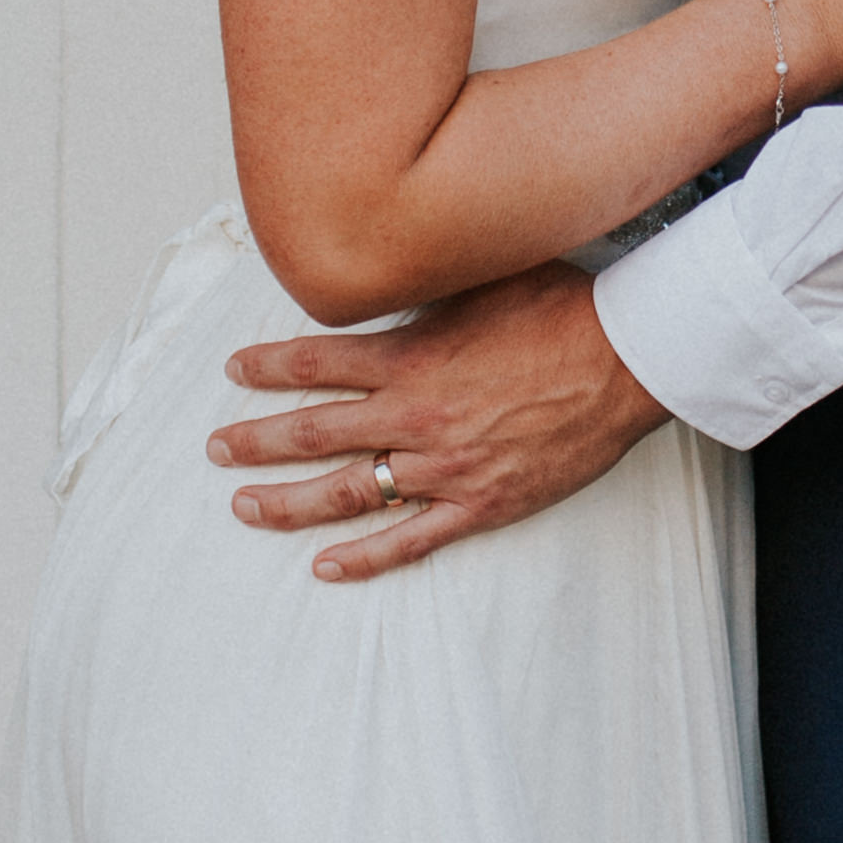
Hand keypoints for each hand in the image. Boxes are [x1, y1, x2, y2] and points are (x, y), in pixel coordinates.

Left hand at [210, 265, 665, 576]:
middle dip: (256, 440)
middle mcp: (415, 417)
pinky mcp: (479, 505)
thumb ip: (423, 296)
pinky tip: (324, 567)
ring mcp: (444, 468)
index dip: (266, 367)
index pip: (315, 362)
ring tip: (245, 505)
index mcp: (411, 359)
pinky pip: (409, 540)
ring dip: (287, 502)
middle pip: (313, 433)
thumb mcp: (479, 283)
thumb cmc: (561, 312)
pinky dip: (363, 558)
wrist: (626, 363)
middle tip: (216, 447)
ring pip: (345, 493)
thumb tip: (383, 276)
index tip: (233, 371)